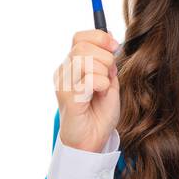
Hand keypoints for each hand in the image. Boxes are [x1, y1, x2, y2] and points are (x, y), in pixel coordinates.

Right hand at [52, 29, 119, 152]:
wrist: (92, 141)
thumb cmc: (99, 114)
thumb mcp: (109, 81)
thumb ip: (108, 61)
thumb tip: (111, 37)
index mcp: (71, 65)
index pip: (79, 37)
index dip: (100, 38)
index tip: (115, 48)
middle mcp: (63, 72)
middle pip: (83, 46)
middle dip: (105, 58)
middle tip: (109, 76)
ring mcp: (63, 84)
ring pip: (85, 59)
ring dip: (104, 73)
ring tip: (103, 89)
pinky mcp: (67, 97)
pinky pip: (90, 79)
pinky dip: (102, 85)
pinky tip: (99, 96)